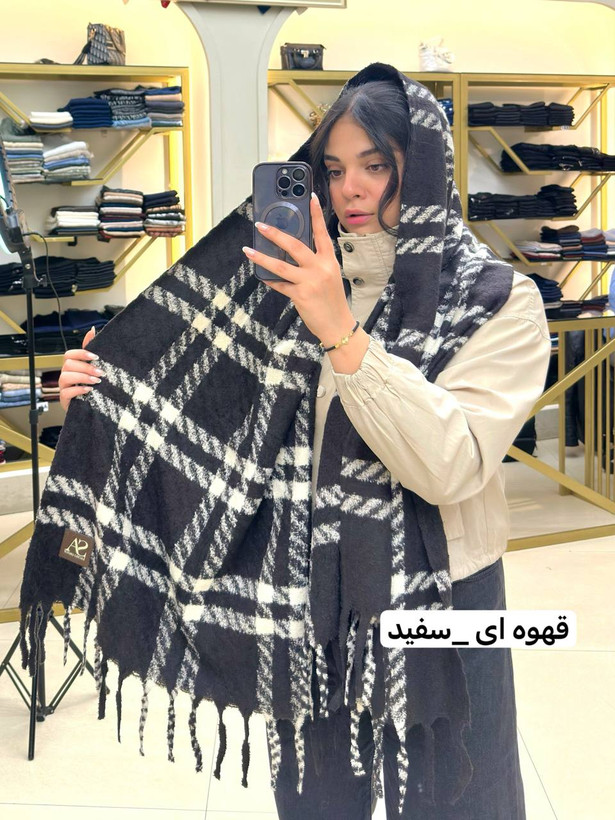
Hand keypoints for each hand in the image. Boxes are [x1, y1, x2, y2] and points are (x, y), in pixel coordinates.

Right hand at [59, 327, 103, 410]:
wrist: (91, 406)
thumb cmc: (91, 384)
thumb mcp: (93, 367)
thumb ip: (90, 349)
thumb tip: (92, 330)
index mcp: (72, 366)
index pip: (69, 354)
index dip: (81, 353)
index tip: (96, 357)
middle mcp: (65, 374)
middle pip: (68, 364)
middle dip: (86, 367)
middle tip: (101, 372)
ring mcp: (63, 386)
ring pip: (65, 377)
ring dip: (82, 377)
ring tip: (97, 381)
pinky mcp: (64, 399)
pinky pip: (66, 392)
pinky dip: (78, 390)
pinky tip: (89, 390)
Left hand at [243, 194, 355, 347]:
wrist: (337, 325)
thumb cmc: (332, 300)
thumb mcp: (329, 276)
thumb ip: (315, 263)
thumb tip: (292, 252)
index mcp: (329, 261)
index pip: (322, 233)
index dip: (316, 214)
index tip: (310, 197)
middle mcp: (320, 269)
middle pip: (295, 246)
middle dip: (275, 234)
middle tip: (261, 226)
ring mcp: (309, 282)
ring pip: (280, 266)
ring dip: (262, 257)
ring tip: (248, 250)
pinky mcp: (300, 295)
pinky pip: (279, 285)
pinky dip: (269, 280)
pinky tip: (261, 274)